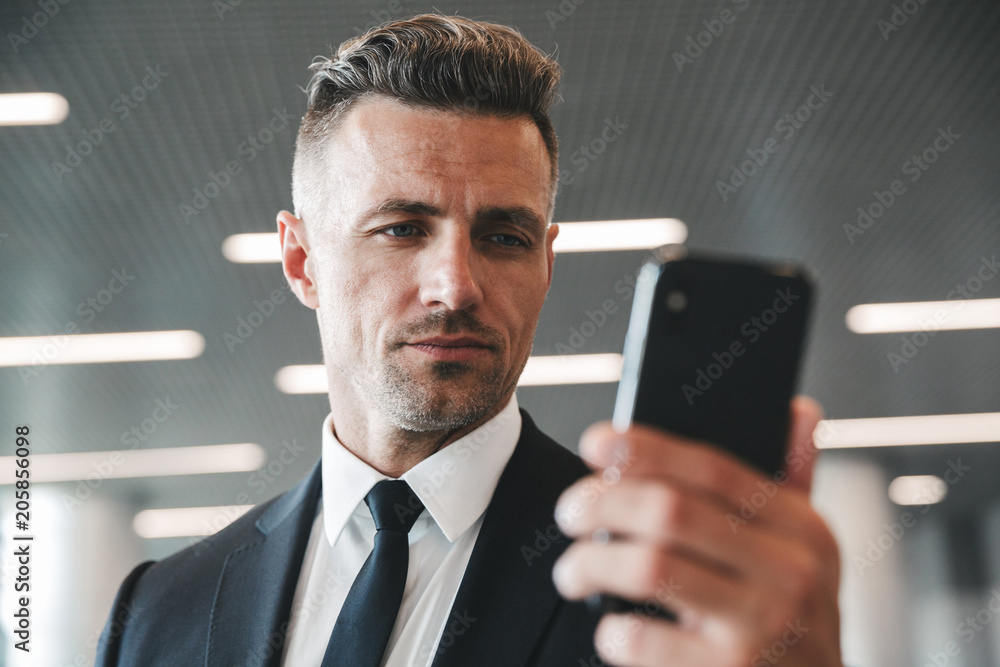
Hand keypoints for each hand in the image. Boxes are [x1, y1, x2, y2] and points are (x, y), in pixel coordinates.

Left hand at [552, 396, 841, 665]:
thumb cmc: (797, 625)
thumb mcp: (812, 555)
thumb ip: (795, 482)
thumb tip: (796, 410)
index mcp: (803, 528)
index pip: (712, 467)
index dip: (645, 448)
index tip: (596, 443)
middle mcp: (790, 572)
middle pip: (670, 510)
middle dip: (603, 501)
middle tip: (570, 511)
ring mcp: (762, 626)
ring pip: (649, 566)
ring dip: (591, 562)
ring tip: (572, 570)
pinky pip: (643, 639)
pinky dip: (612, 631)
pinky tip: (611, 629)